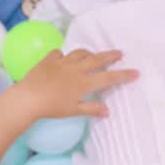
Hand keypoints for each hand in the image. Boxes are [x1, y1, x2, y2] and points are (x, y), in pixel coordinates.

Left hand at [23, 48, 138, 119]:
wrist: (28, 98)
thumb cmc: (52, 108)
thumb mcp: (73, 110)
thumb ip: (91, 109)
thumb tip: (107, 111)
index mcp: (84, 83)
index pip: (108, 78)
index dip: (123, 75)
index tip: (136, 72)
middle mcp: (75, 69)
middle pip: (97, 59)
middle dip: (110, 56)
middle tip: (120, 53)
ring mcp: (62, 62)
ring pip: (79, 53)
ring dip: (89, 53)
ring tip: (93, 55)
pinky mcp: (48, 60)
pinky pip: (58, 54)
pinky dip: (63, 55)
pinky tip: (63, 58)